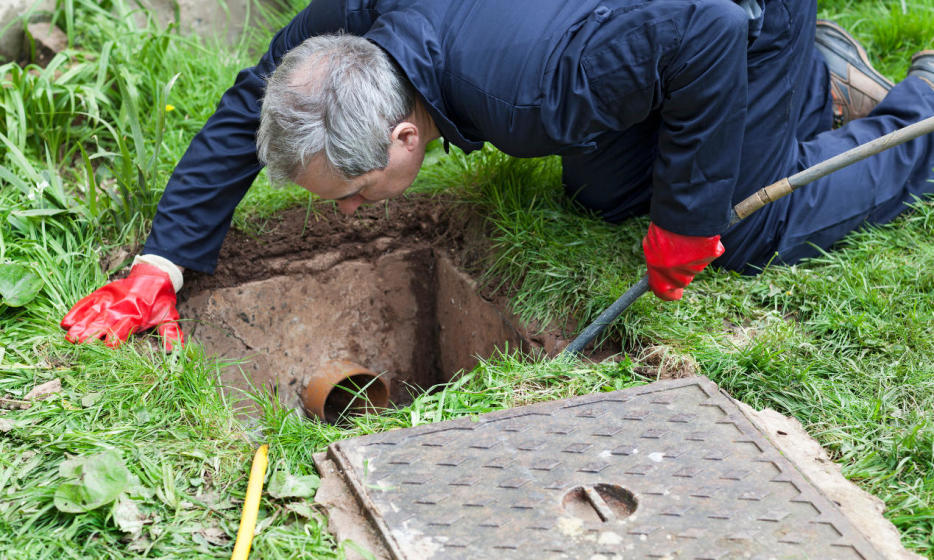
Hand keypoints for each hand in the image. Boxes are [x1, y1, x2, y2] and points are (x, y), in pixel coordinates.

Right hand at [61, 263, 183, 350]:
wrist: (154, 275)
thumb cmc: (160, 300)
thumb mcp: (169, 316)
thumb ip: (170, 334)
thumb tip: (174, 352)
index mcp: (137, 316)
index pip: (124, 330)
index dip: (115, 339)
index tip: (107, 348)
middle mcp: (120, 308)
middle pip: (103, 323)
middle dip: (91, 334)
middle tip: (78, 344)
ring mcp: (109, 300)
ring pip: (92, 314)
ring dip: (80, 326)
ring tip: (69, 337)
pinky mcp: (101, 293)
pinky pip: (86, 303)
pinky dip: (76, 311)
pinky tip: (65, 322)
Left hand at [642, 222, 724, 300]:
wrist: (681, 213)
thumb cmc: (662, 230)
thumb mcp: (650, 248)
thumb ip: (655, 263)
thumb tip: (655, 271)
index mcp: (662, 278)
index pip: (666, 295)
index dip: (665, 291)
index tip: (664, 286)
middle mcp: (681, 277)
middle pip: (680, 280)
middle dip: (676, 270)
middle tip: (673, 252)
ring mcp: (698, 267)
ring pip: (693, 266)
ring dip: (689, 256)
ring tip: (683, 238)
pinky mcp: (713, 254)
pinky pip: (707, 253)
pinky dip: (703, 246)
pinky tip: (696, 234)